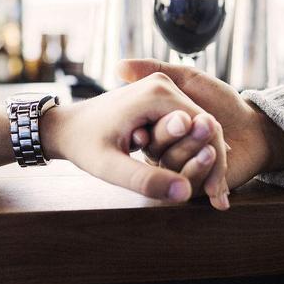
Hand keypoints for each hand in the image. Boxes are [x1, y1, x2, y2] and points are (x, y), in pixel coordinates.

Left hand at [41, 72, 229, 209]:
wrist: (64, 126)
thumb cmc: (82, 145)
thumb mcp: (109, 166)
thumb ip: (145, 180)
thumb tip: (184, 192)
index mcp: (157, 93)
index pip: (205, 129)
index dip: (214, 164)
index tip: (216, 196)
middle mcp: (164, 84)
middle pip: (205, 126)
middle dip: (213, 162)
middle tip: (218, 199)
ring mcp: (162, 88)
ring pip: (198, 126)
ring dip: (205, 158)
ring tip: (212, 194)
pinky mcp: (159, 98)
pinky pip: (185, 125)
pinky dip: (192, 150)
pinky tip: (196, 178)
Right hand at [118, 59, 283, 189]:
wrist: (253, 126)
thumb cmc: (221, 101)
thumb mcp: (188, 79)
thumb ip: (155, 70)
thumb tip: (117, 66)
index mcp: (156, 127)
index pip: (143, 131)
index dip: (144, 131)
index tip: (146, 129)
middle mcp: (164, 150)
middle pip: (157, 149)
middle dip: (175, 136)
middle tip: (197, 122)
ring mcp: (180, 168)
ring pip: (174, 166)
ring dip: (193, 153)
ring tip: (211, 145)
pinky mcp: (197, 184)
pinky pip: (192, 182)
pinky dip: (204, 172)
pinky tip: (215, 160)